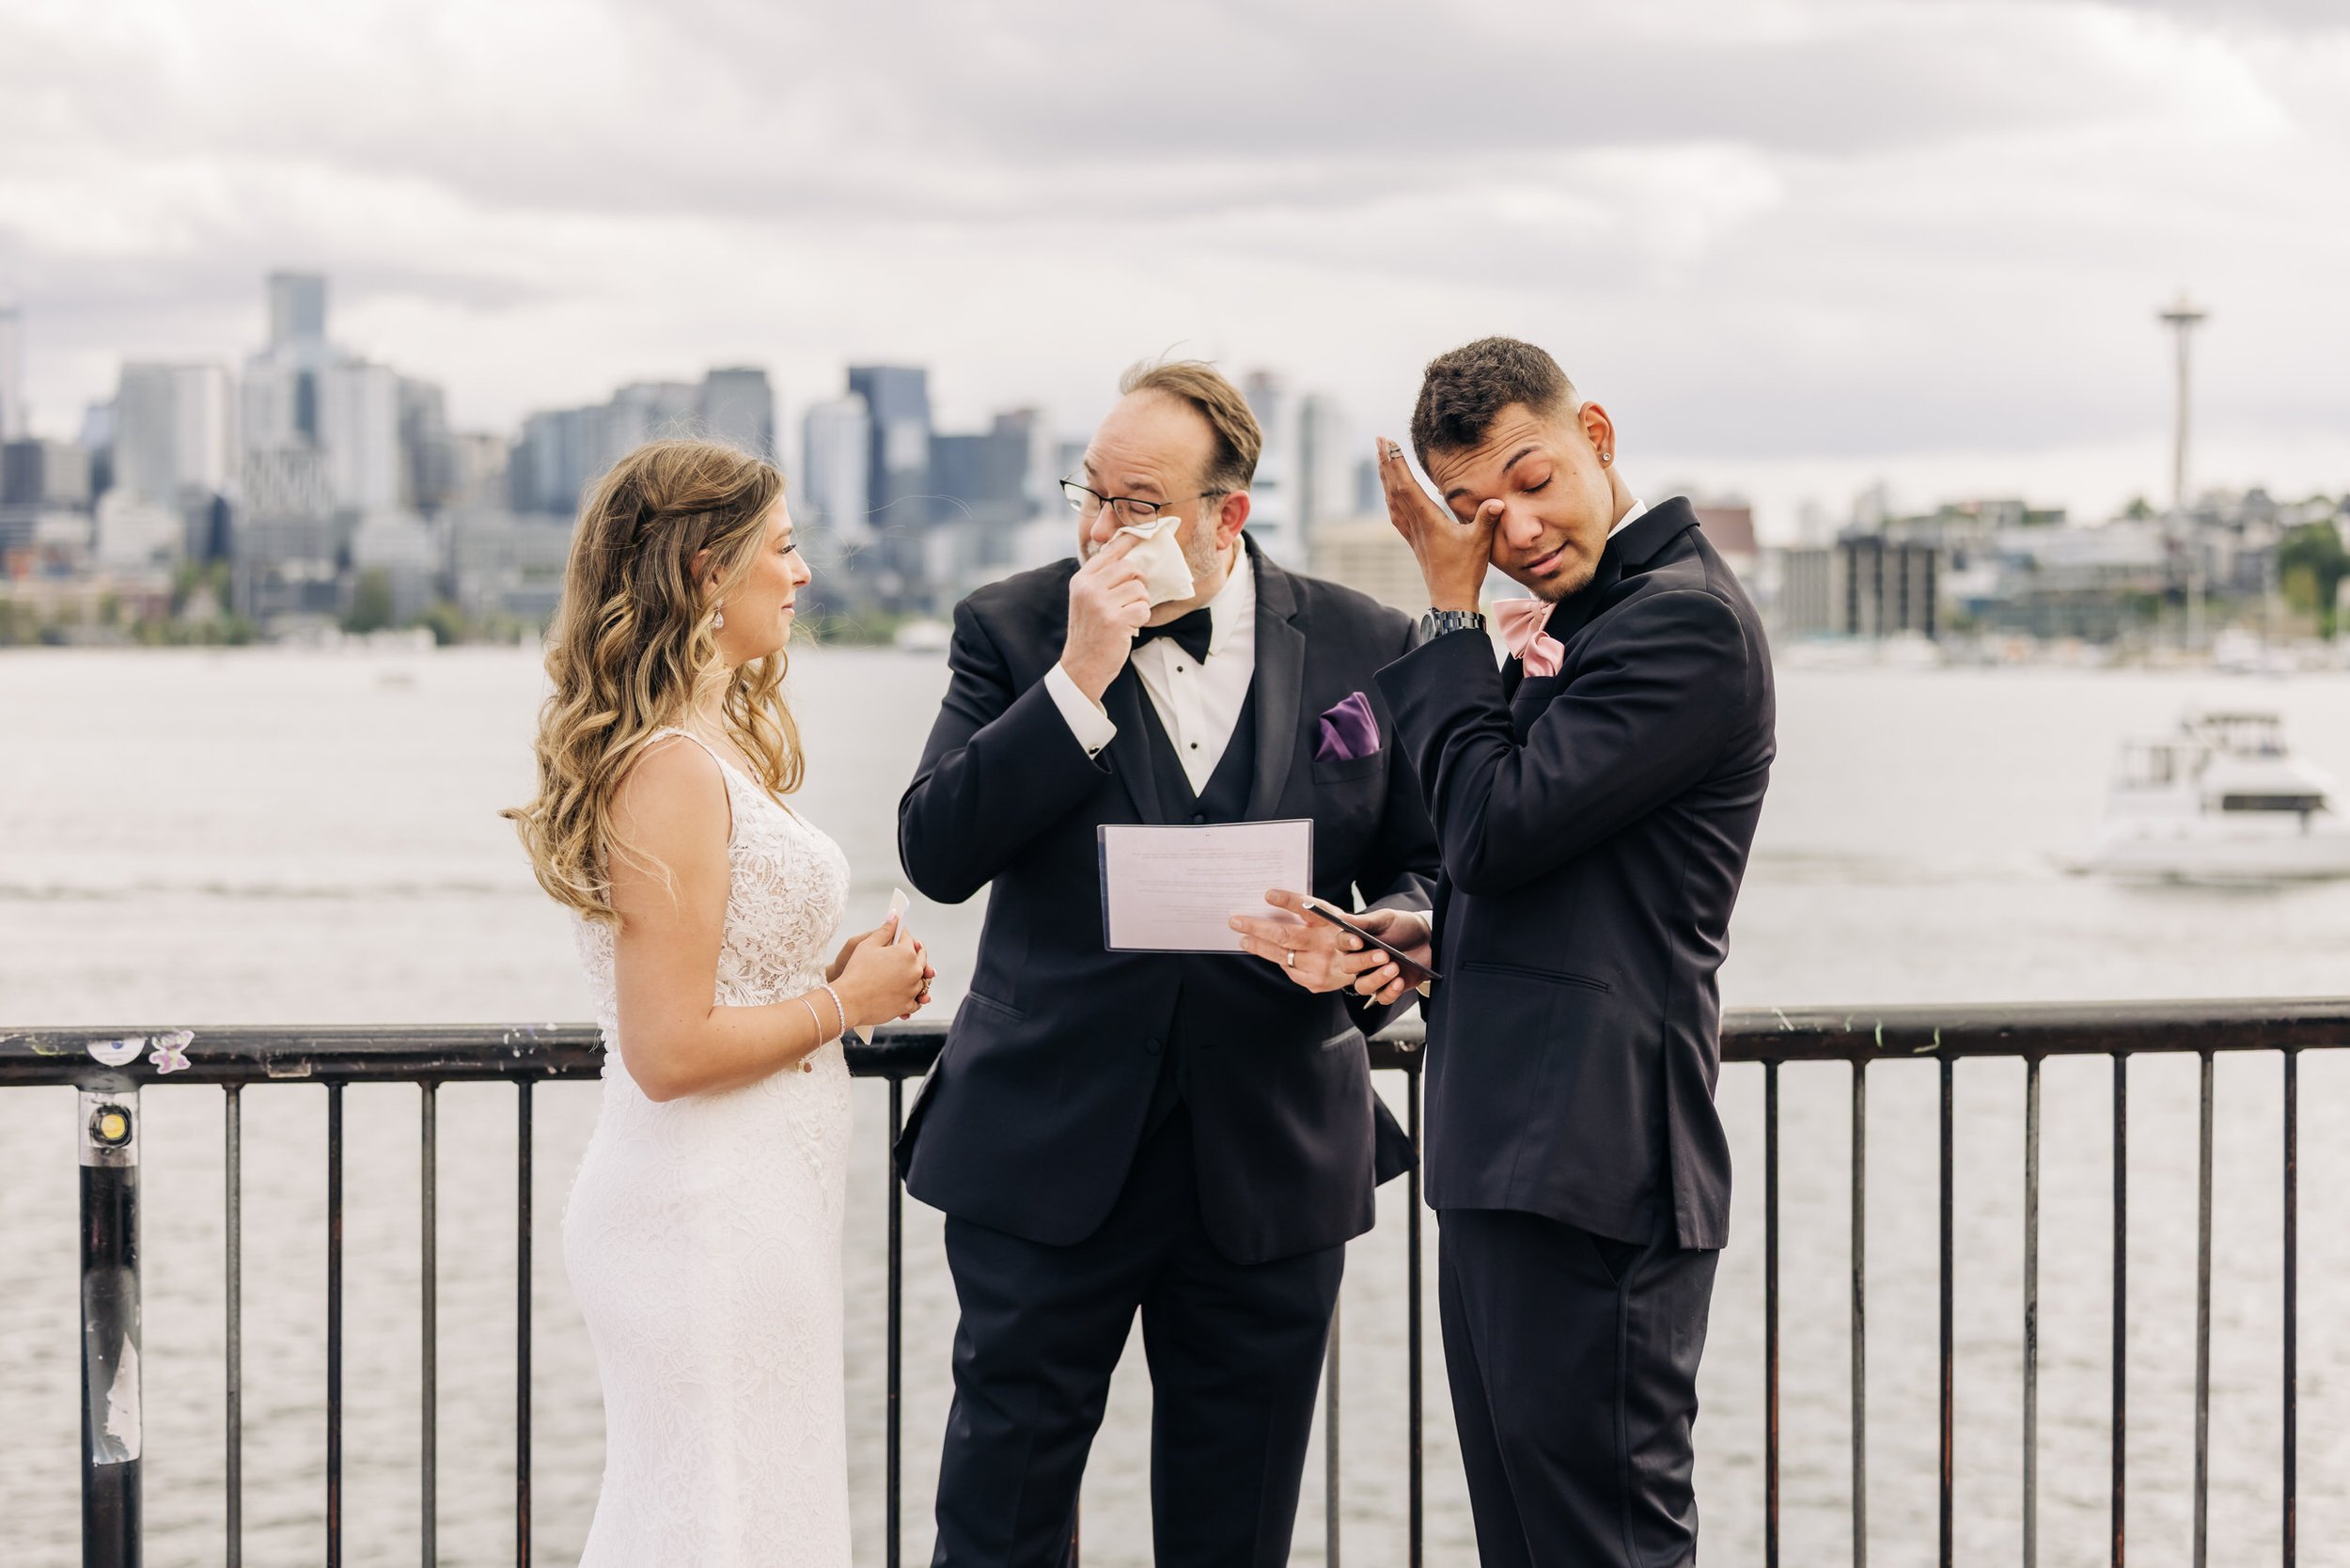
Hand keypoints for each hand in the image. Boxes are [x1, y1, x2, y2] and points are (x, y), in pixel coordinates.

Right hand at [831, 923, 930, 1028]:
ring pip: (921, 979)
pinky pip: (917, 999)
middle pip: (921, 958)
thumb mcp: (867, 944)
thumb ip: (885, 930)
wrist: (848, 1001)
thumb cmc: (856, 971)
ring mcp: (913, 989)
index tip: (897, 935)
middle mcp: (914, 970)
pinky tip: (905, 991)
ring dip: (915, 975)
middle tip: (902, 954)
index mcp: (906, 953)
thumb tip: (894, 916)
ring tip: (904, 973)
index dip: (902, 935)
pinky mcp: (908, 1005)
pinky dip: (914, 996)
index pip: (909, 939)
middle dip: (913, 953)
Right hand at [1060, 529, 1150, 699]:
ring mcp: (1101, 604)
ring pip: (1139, 589)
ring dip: (1141, 603)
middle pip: (1129, 567)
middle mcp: (1088, 588)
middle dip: (1139, 581)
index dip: (1130, 539)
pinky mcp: (1115, 620)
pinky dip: (1142, 618)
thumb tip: (1127, 556)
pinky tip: (1129, 627)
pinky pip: (1143, 608)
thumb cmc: (1090, 632)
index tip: (1146, 530)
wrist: (1082, 666)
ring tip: (1128, 615)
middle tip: (1135, 596)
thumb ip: (1101, 579)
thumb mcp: (1086, 600)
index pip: (1109, 551)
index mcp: (1081, 580)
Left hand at [1229, 889, 1409, 994]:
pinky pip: (1288, 970)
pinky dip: (1275, 959)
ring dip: (1257, 945)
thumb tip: (1275, 898)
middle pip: (1284, 934)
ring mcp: (1321, 966)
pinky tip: (1263, 951)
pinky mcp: (1316, 982)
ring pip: (1280, 954)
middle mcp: (1327, 944)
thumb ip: (1313, 911)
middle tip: (1235, 920)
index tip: (1267, 894)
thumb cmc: (1346, 934)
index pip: (1306, 907)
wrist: (1375, 968)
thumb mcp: (1336, 918)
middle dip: (1255, 926)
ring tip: (1242, 937)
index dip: (1286, 900)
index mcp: (1333, 921)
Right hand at [1346, 907, 1432, 1007]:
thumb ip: (1365, 921)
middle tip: (1384, 955)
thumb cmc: (1403, 927)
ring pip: (1362, 986)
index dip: (1347, 943)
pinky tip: (1400, 981)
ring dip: (1376, 979)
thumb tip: (1343, 919)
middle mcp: (1359, 961)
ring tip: (1395, 968)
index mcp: (1355, 941)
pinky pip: (1382, 997)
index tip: (1358, 942)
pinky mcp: (1386, 989)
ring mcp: (1371, 976)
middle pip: (1348, 966)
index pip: (1341, 943)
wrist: (1427, 941)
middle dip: (1364, 962)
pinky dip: (1390, 992)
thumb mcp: (1386, 919)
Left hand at [1377, 438, 1496, 612]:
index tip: (1389, 443)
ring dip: (1386, 478)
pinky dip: (1391, 498)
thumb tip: (1496, 501)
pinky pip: (1397, 514)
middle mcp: (1414, 525)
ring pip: (1392, 500)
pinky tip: (1390, 494)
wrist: (1450, 599)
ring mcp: (1412, 534)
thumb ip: (1486, 519)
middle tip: (1379, 440)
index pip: (1407, 486)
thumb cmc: (1465, 571)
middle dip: (1386, 463)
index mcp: (1427, 520)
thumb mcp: (1480, 542)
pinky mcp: (1414, 541)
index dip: (1397, 463)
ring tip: (1381, 459)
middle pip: (1394, 488)